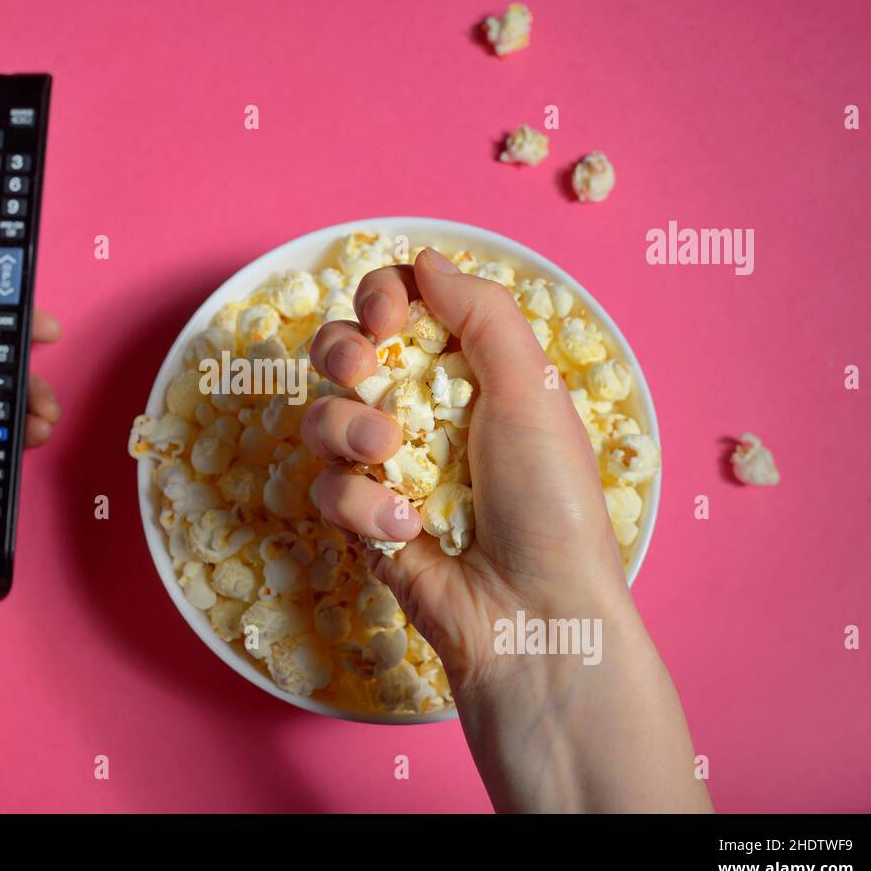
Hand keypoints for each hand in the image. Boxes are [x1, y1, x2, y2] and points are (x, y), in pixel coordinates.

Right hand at [304, 247, 624, 690]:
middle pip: (344, 349)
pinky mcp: (360, 520)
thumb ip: (480, 313)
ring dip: (349, 430)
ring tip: (391, 457)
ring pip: (321, 416)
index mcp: (468, 371)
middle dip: (343, 349)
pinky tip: (407, 529)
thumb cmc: (549, 500)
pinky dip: (362, 506)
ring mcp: (386, 466)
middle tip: (365, 369)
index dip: (383, 297)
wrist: (533, 612)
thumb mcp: (533, 390)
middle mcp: (420, 410)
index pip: (403, 306)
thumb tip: (424, 258)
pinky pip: (326, 489)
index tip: (390, 316)